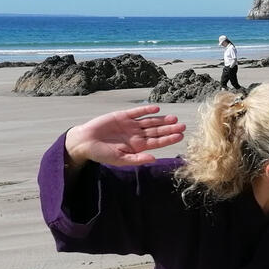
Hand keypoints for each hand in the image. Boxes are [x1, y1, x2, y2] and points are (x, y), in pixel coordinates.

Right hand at [64, 106, 185, 168]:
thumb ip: (137, 159)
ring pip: (150, 121)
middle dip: (170, 129)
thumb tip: (154, 159)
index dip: (169, 139)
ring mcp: (130, 125)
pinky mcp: (122, 116)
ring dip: (161, 119)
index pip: (157, 142)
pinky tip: (156, 109)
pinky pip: (137, 112)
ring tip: (174, 118)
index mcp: (137, 146)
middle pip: (156, 131)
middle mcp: (137, 135)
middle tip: (183, 126)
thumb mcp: (120, 159)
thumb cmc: (101, 154)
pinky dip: (146, 110)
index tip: (180, 136)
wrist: (85, 142)